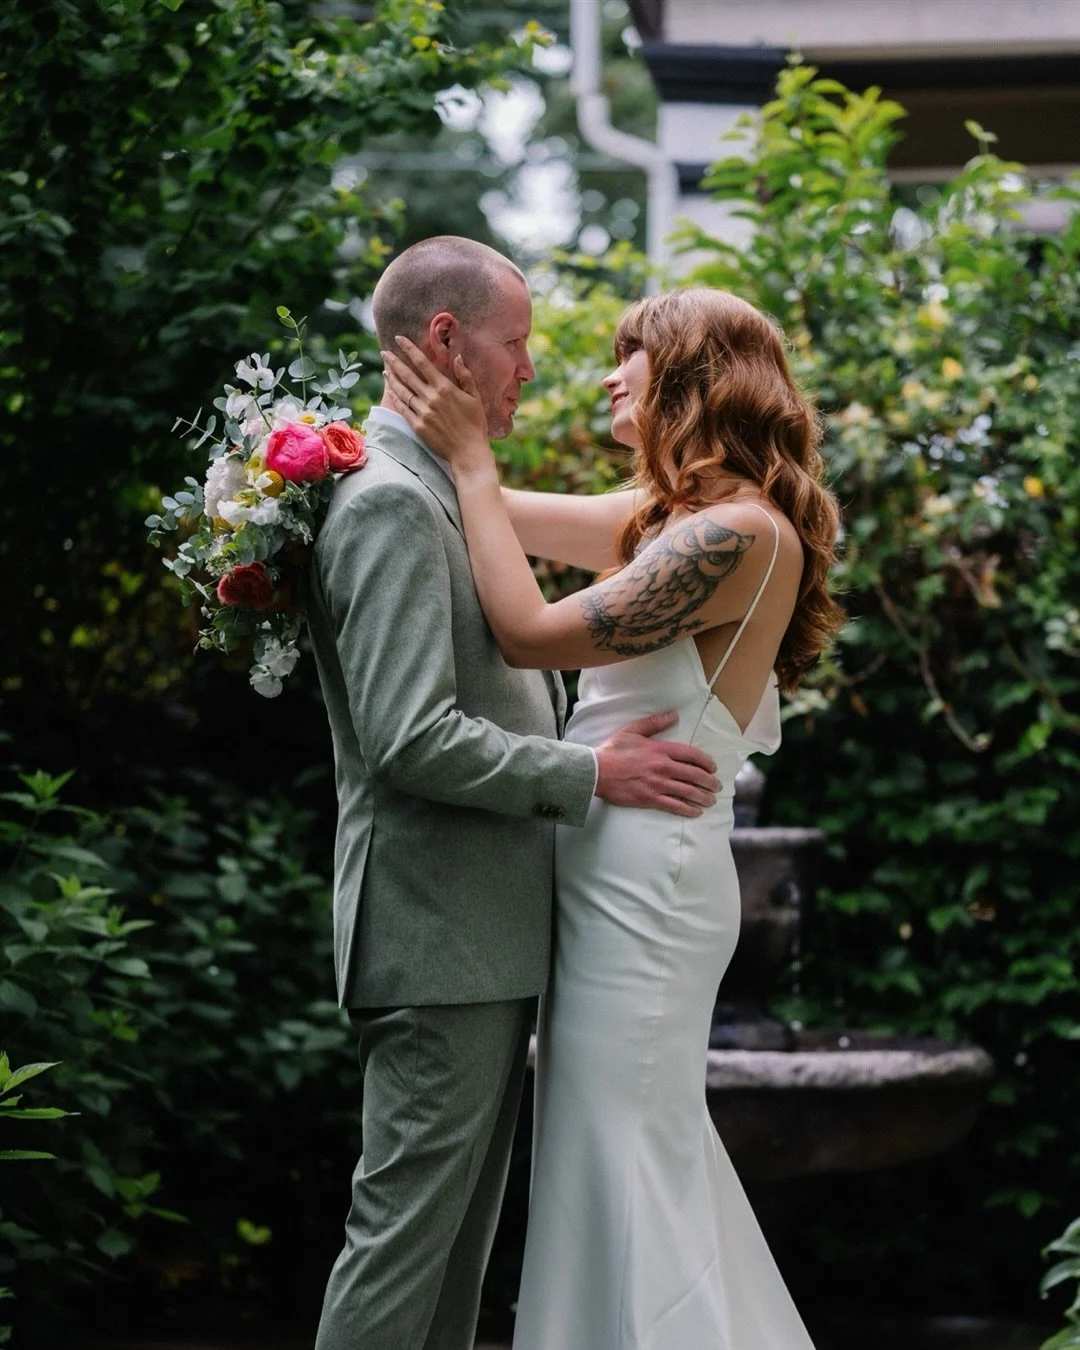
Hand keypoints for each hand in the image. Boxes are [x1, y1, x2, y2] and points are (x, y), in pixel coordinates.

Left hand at [381, 337, 491, 469]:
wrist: (468, 452)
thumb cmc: (475, 424)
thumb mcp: (475, 397)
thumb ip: (465, 376)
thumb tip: (458, 358)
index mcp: (445, 388)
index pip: (422, 362)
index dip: (409, 349)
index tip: (399, 339)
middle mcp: (431, 397)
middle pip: (407, 375)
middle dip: (394, 361)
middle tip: (384, 352)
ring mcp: (422, 412)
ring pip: (402, 391)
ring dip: (392, 378)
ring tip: (385, 369)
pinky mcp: (417, 426)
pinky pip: (402, 408)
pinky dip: (395, 397)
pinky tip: (390, 390)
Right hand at [594, 711, 720, 817]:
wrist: (596, 771)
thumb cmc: (613, 749)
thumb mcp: (633, 729)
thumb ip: (655, 722)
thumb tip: (674, 713)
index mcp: (661, 749)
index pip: (692, 755)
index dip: (706, 762)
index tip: (713, 767)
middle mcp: (663, 767)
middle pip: (694, 775)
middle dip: (709, 782)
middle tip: (716, 786)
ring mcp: (657, 784)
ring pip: (688, 792)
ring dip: (703, 797)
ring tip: (711, 800)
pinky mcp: (650, 798)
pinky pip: (674, 805)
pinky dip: (687, 809)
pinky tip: (695, 811)